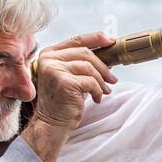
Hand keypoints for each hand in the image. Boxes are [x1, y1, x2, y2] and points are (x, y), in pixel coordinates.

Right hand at [21, 32, 116, 161]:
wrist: (51, 124)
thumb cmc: (62, 102)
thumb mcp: (70, 77)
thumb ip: (81, 63)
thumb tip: (107, 54)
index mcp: (49, 54)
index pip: (76, 40)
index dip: (96, 38)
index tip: (111, 41)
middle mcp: (48, 59)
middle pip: (85, 53)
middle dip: (103, 67)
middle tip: (113, 79)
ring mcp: (54, 69)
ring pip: (89, 67)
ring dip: (101, 81)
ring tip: (104, 91)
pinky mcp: (63, 81)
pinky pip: (90, 81)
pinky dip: (98, 91)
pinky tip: (96, 99)